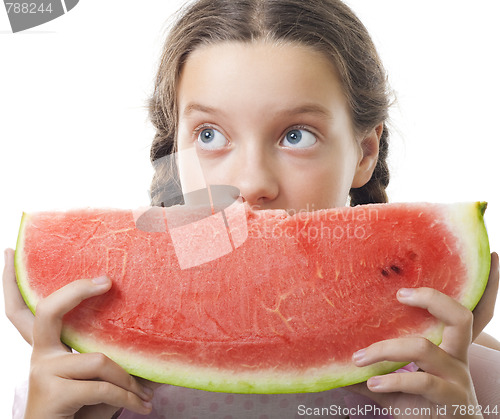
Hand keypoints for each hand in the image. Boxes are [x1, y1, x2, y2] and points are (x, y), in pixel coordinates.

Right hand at [3, 248, 153, 418]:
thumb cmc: (84, 411)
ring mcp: (42, 374)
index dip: (11, 282)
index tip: (9, 252)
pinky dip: (128, 398)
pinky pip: (103, 387)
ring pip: (99, 361)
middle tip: (106, 281)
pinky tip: (141, 406)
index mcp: (47, 348)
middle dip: (76, 291)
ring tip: (143, 396)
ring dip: (128, 381)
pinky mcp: (52, 394)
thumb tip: (157, 346)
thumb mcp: (98, 381)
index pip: (21, 310)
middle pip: (48, 311)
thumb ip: (113, 360)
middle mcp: (39, 356)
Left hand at [346, 252, 498, 417]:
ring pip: (423, 348)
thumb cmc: (419, 406)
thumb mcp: (397, 385)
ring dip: (385, 350)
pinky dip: (392, 381)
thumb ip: (373, 371)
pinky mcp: (449, 398)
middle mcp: (457, 357)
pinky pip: (419, 381)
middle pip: (459, 317)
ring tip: (359, 358)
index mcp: (450, 347)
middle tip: (401, 295)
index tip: (491, 256)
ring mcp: (456, 377)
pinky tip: (373, 384)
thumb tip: (334, 362)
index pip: (472, 312)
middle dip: (432, 299)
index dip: (487, 287)